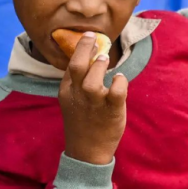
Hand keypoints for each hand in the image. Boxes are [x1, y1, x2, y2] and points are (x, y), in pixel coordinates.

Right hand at [59, 32, 127, 164]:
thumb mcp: (72, 102)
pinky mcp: (111, 111)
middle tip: (96, 39)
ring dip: (101, 66)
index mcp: (67, 92)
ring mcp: (94, 103)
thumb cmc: (83, 123)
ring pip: (94, 78)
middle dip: (86, 48)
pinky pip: (117, 91)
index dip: (80, 48)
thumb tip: (89, 61)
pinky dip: (120, 82)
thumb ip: (77, 83)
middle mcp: (78, 95)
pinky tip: (120, 79)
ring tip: (106, 60)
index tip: (88, 36)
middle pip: (78, 66)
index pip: (70, 65)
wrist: (86, 151)